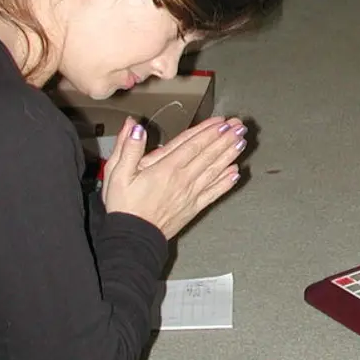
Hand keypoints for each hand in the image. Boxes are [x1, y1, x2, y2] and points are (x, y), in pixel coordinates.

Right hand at [101, 115, 245, 238]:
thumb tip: (135, 126)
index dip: (208, 131)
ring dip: (229, 155)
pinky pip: (213, 192)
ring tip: (242, 142)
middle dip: (225, 138)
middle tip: (240, 125)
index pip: (191, 144)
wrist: (131, 238)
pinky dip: (226, 182)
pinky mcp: (194, 207)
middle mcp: (182, 179)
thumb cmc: (123, 205)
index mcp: (165, 168)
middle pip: (208, 154)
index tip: (221, 121)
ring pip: (214, 170)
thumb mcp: (117, 173)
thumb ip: (129, 148)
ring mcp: (190, 194)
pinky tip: (236, 173)